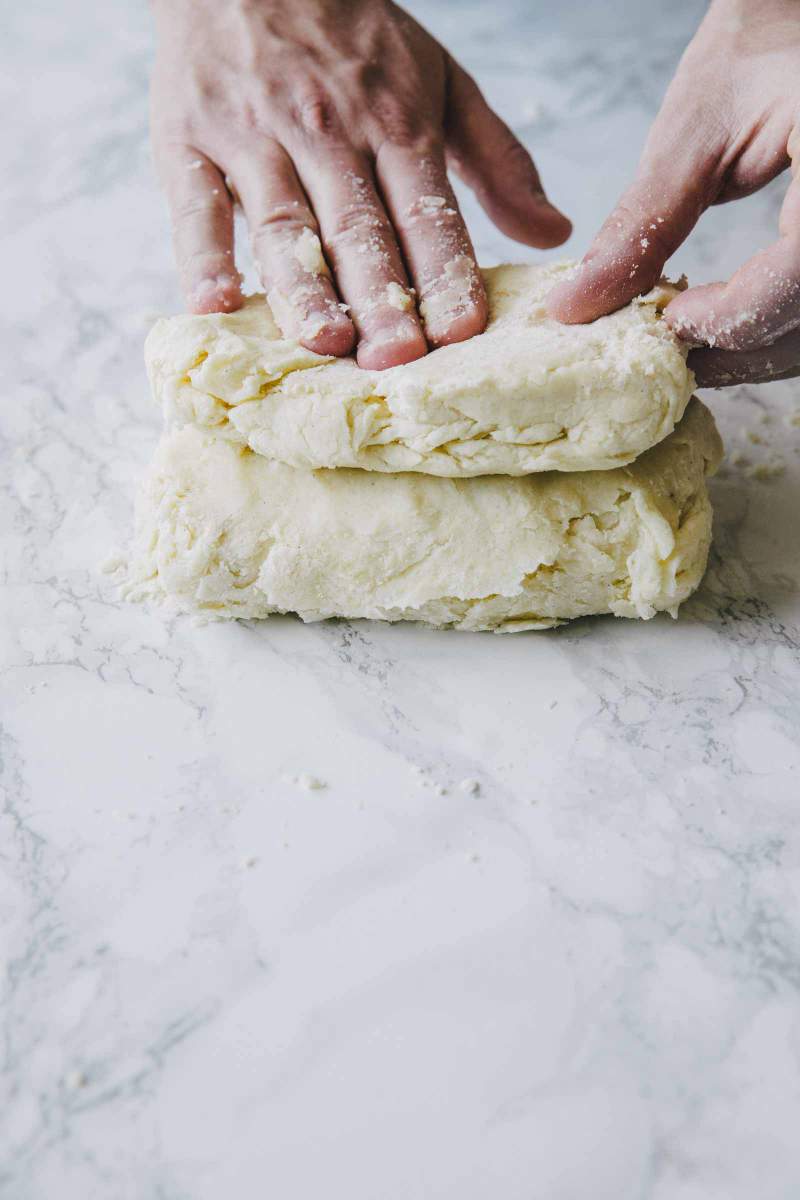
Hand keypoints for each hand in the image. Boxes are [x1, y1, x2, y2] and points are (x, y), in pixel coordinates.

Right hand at [150, 0, 569, 368]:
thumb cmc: (353, 38)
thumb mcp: (441, 82)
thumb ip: (497, 160)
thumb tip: (551, 233)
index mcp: (395, 124)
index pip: (425, 213)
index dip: (443, 272)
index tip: (461, 330)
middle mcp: (327, 133)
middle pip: (357, 229)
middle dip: (380, 298)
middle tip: (397, 360)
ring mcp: (254, 138)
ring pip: (282, 224)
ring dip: (303, 287)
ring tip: (324, 342)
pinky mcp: (187, 141)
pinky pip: (194, 205)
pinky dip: (200, 255)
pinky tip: (214, 306)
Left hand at [547, 0, 799, 386]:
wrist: (799, 15)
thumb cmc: (758, 48)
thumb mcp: (695, 133)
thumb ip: (643, 225)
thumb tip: (576, 306)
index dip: (737, 313)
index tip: (672, 320)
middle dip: (740, 347)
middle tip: (669, 353)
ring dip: (756, 347)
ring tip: (689, 340)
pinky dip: (771, 321)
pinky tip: (723, 317)